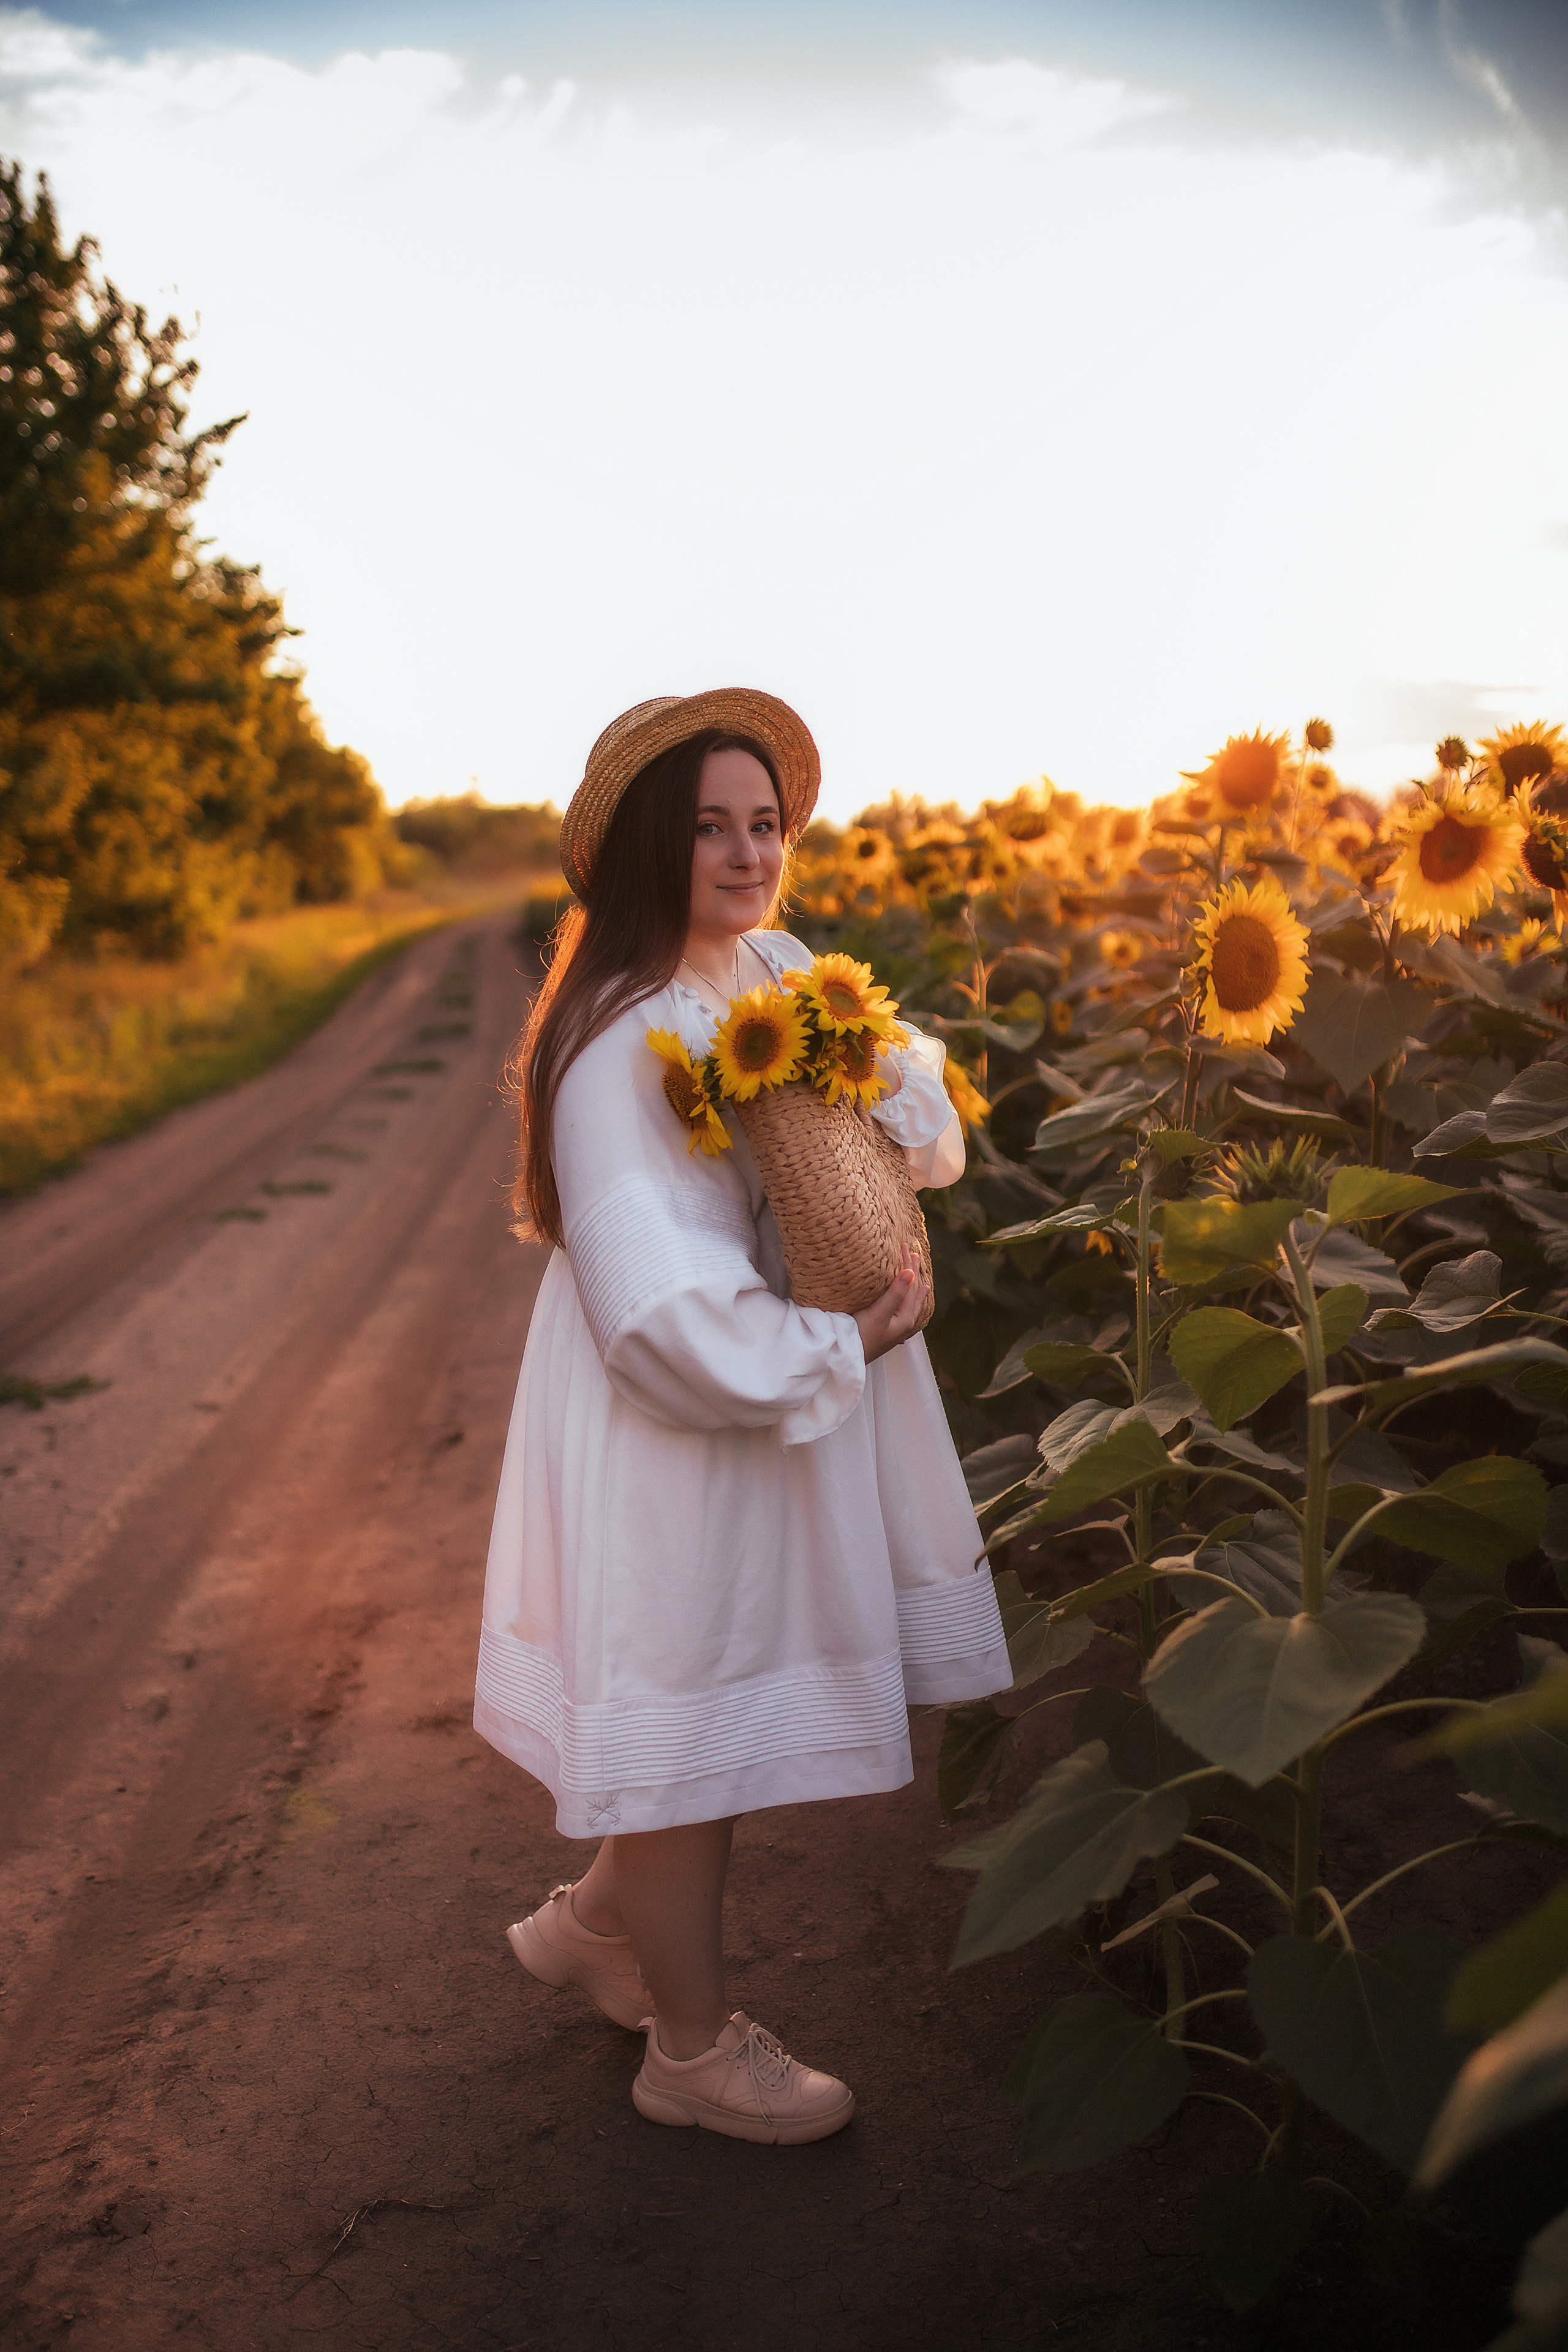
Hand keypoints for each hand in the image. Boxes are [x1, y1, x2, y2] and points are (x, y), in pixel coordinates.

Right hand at [854, 1246, 927, 1364]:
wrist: (845, 1360)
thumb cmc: (861, 1338)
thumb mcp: (879, 1314)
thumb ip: (895, 1294)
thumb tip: (910, 1273)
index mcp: (905, 1319)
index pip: (911, 1286)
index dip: (909, 1265)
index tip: (906, 1246)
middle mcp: (903, 1324)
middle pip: (913, 1293)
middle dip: (913, 1273)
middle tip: (913, 1253)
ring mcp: (895, 1329)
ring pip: (909, 1303)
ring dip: (912, 1288)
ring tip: (920, 1282)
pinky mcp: (884, 1332)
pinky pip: (901, 1312)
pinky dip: (904, 1302)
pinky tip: (905, 1308)